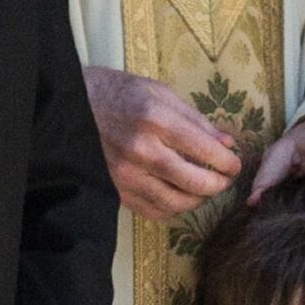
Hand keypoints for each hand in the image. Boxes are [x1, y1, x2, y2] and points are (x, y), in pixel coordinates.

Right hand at [85, 66, 243, 221]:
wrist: (69, 107)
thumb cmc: (119, 93)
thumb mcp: (160, 93)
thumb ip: (196, 120)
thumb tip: (226, 143)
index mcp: (155, 120)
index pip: (205, 150)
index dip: (228, 162)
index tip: (235, 164)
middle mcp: (141, 151)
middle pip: (194, 183)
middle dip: (218, 185)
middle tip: (224, 179)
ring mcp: (125, 175)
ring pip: (175, 204)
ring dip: (197, 200)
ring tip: (204, 188)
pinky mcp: (115, 190)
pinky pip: (152, 211)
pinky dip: (172, 209)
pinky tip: (178, 196)